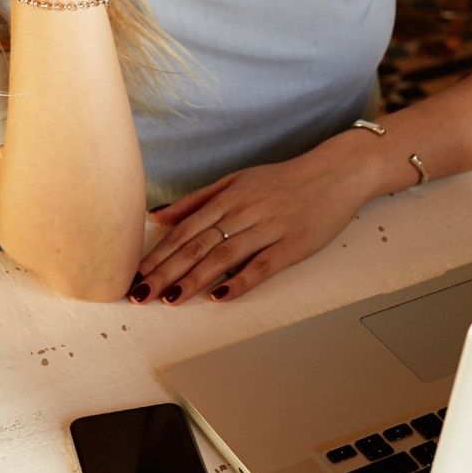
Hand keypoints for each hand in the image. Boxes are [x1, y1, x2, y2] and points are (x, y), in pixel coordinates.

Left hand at [132, 153, 371, 304]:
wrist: (335, 173)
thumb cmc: (284, 179)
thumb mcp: (237, 180)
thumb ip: (197, 200)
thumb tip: (159, 215)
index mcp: (228, 198)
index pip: (185, 230)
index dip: (159, 253)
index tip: (136, 274)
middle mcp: (244, 212)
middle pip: (198, 246)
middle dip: (167, 272)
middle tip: (142, 294)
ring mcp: (268, 229)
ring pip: (223, 257)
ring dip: (195, 280)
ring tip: (171, 299)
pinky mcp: (292, 245)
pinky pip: (262, 266)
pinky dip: (240, 282)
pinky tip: (221, 296)